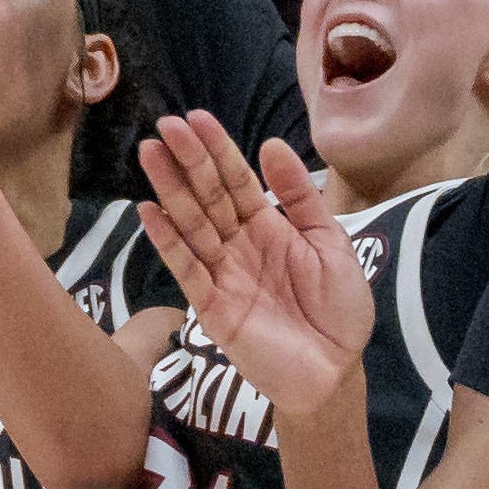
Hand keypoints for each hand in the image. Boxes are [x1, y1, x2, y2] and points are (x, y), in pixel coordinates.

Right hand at [132, 117, 371, 418]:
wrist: (338, 370)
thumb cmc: (339, 308)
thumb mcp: (329, 241)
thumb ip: (301, 196)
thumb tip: (270, 145)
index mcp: (268, 226)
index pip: (236, 180)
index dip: (217, 150)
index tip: (195, 118)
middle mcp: (239, 245)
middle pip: (208, 196)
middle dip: (188, 161)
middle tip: (165, 126)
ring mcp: (223, 274)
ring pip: (192, 225)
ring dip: (170, 190)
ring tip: (149, 153)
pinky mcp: (213, 308)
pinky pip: (187, 270)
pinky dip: (168, 242)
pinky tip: (149, 211)